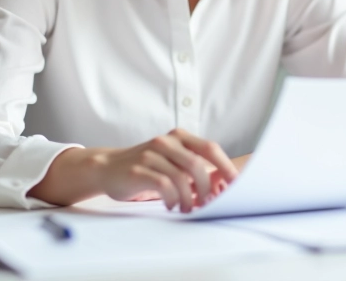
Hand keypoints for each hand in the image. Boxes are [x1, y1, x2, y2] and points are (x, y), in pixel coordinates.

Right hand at [95, 128, 237, 212]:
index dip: (226, 166)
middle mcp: (166, 142)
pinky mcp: (138, 169)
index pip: (210, 148)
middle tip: (206, 204)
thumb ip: (193, 169)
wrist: (108, 167)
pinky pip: (163, 185)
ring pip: (181, 177)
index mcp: (179, 137)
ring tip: (187, 208)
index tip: (237, 185)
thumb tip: (221, 186)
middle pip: (197, 164)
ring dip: (189, 198)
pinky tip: (171, 205)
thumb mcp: (171, 162)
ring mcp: (151, 154)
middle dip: (206, 188)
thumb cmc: (146, 168)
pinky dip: (172, 199)